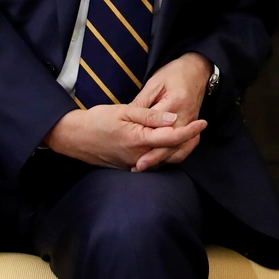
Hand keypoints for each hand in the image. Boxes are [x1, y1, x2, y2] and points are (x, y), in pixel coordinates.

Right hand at [44, 104, 205, 169]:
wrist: (75, 137)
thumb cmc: (98, 120)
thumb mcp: (125, 111)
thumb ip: (151, 116)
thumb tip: (174, 119)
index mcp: (138, 140)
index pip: (172, 138)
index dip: (190, 131)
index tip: (204, 122)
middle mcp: (138, 156)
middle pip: (172, 152)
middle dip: (189, 141)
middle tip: (200, 128)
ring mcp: (133, 164)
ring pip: (163, 160)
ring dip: (178, 149)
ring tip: (190, 134)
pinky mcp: (129, 167)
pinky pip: (153, 163)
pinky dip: (164, 154)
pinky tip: (169, 144)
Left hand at [131, 53, 213, 170]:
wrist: (198, 70)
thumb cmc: (174, 74)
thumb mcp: (154, 83)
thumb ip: (142, 102)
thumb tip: (128, 118)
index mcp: (175, 103)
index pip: (158, 125)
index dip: (144, 138)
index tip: (131, 148)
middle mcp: (186, 116)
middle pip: (170, 142)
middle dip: (155, 156)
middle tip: (138, 166)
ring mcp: (192, 123)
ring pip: (180, 148)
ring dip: (164, 160)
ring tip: (147, 167)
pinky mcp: (193, 126)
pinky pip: (188, 147)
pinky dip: (176, 156)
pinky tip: (162, 162)